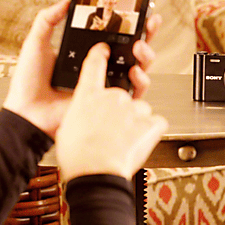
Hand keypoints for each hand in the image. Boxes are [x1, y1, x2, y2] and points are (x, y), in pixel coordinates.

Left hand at [3, 3, 161, 137]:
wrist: (26, 113)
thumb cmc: (28, 83)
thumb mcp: (36, 44)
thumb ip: (48, 20)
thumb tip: (66, 1)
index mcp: (86, 53)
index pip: (114, 34)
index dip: (130, 23)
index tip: (140, 9)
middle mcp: (100, 68)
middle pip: (132, 49)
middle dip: (146, 34)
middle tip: (149, 23)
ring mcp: (105, 86)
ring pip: (138, 69)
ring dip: (146, 56)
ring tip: (139, 47)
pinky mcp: (107, 105)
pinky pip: (131, 95)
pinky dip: (140, 83)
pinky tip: (135, 72)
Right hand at [55, 42, 167, 181]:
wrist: (95, 174)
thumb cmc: (78, 156)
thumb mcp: (67, 128)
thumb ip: (80, 114)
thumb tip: (88, 116)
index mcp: (87, 95)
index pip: (94, 64)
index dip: (100, 54)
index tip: (104, 49)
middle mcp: (111, 96)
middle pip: (122, 93)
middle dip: (121, 108)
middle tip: (113, 126)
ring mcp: (133, 108)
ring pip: (140, 108)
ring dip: (136, 121)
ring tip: (124, 139)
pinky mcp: (150, 122)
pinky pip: (157, 121)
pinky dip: (152, 130)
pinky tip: (140, 140)